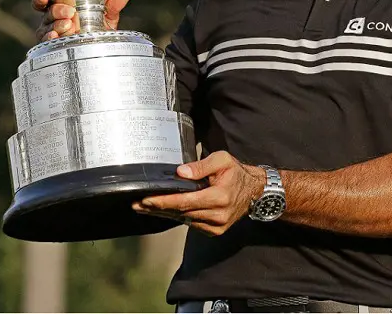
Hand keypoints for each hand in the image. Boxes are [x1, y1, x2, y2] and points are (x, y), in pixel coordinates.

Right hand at [32, 0, 133, 42]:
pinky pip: (47, 43)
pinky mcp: (53, 48)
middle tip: (69, 12)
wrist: (103, 51)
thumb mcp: (108, 13)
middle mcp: (53, 19)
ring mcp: (52, 33)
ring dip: (56, 25)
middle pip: (46, 12)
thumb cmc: (99, 28)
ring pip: (46, 27)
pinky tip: (56, 37)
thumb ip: (115, 1)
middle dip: (55, 11)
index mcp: (62, 6)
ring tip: (68, 25)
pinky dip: (50, 39)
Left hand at [131, 151, 266, 235]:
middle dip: (157, 208)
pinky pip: (191, 223)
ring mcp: (217, 226)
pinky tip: (162, 211)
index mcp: (219, 197)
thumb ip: (201, 166)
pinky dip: (176, 217)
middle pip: (180, 212)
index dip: (163, 202)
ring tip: (143, 208)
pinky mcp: (215, 231)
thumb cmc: (235, 172)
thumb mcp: (222, 160)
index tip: (145, 200)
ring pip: (184, 219)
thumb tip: (181, 172)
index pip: (184, 201)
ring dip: (163, 214)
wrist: (255, 192)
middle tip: (136, 204)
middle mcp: (217, 215)